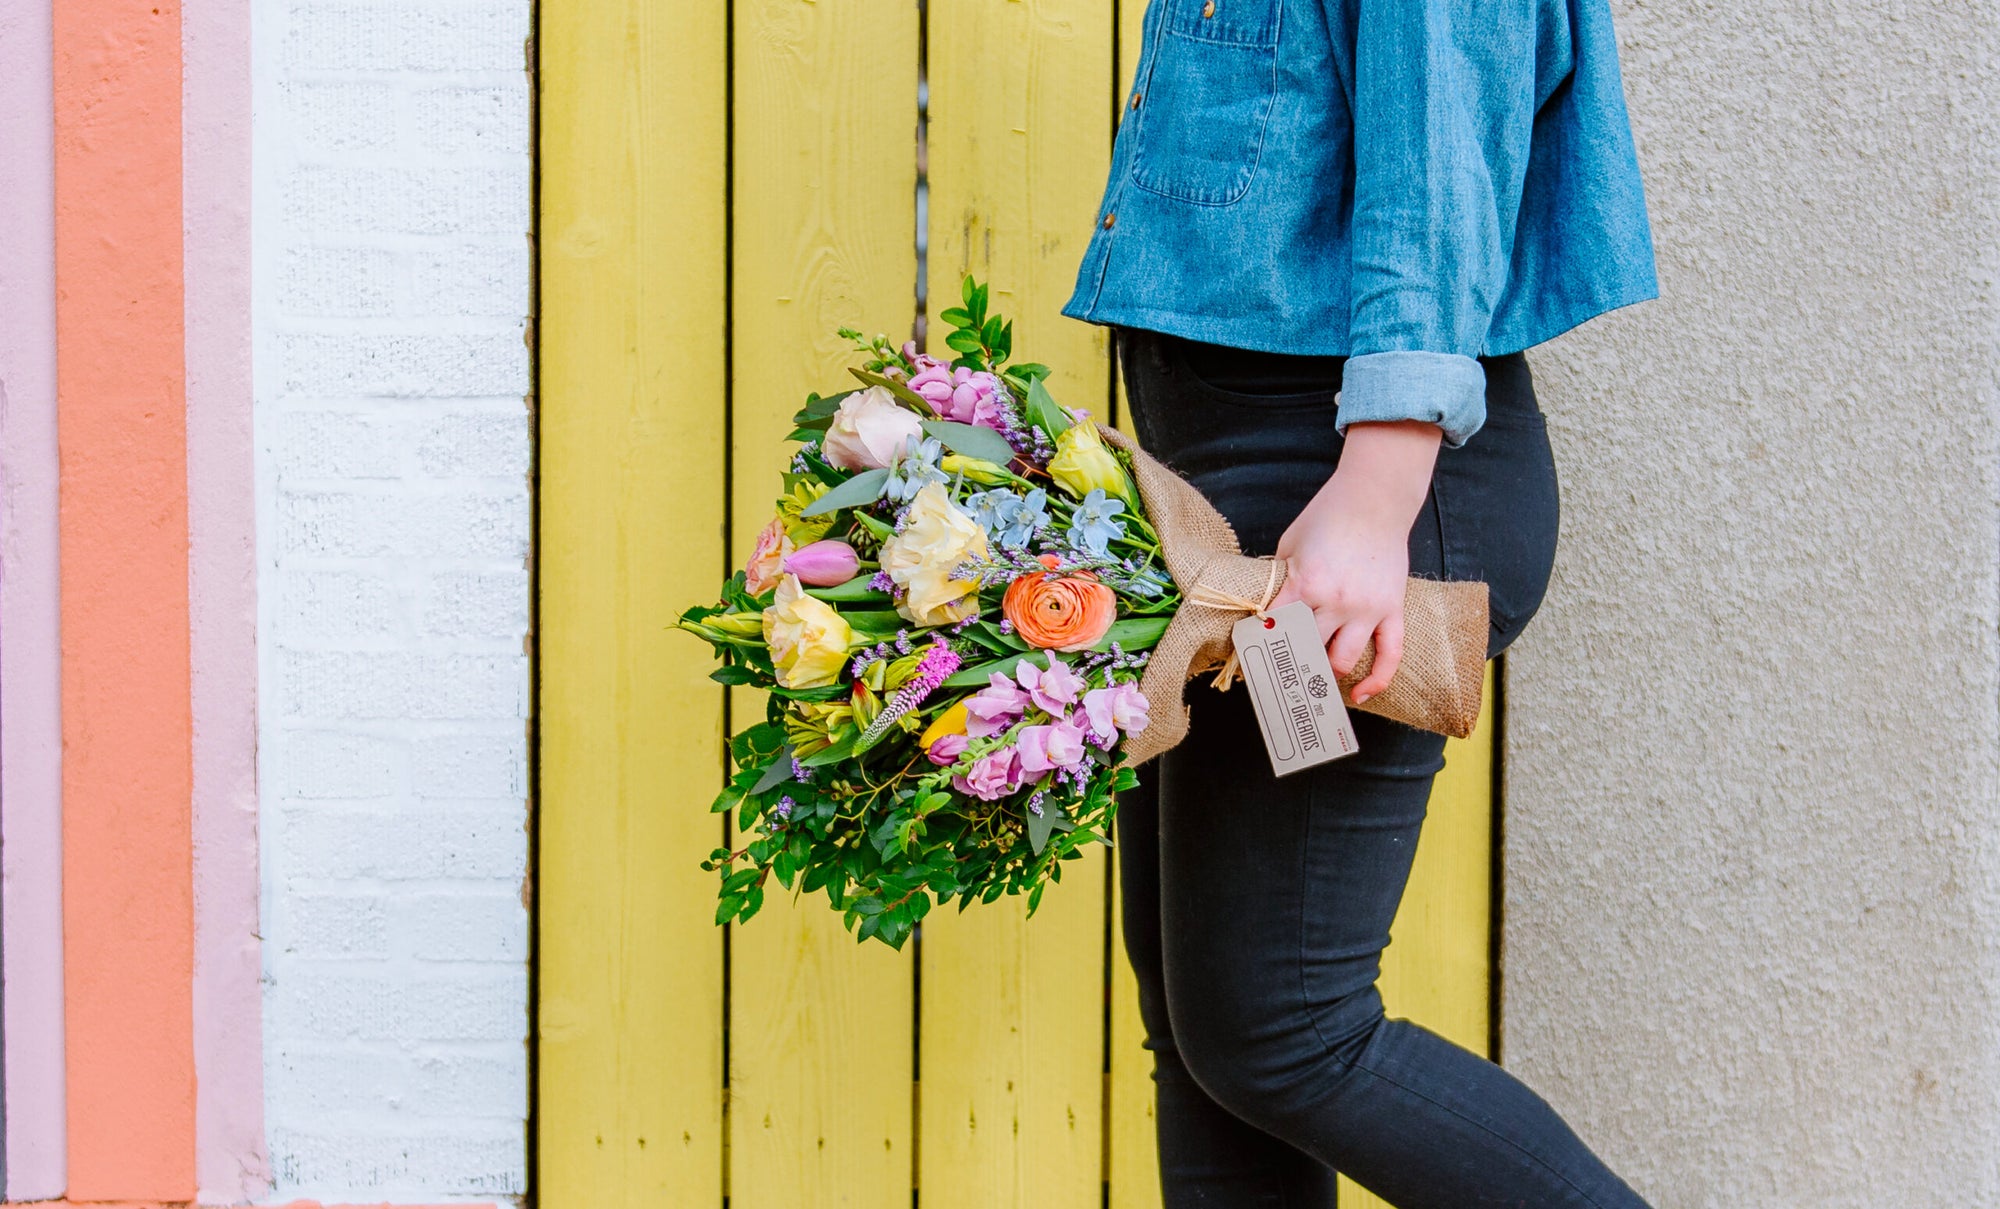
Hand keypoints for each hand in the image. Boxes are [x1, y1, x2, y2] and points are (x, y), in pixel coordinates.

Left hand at [1269, 420, 1441, 702]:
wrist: (1374, 499)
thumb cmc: (1327, 517)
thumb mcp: (1289, 544)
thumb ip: (1279, 579)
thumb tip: (1265, 611)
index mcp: (1305, 584)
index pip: (1275, 629)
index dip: (1260, 646)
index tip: (1251, 659)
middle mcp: (1336, 602)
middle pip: (1307, 651)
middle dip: (1290, 665)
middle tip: (1279, 677)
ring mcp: (1367, 609)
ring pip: (1343, 661)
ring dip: (1325, 673)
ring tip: (1313, 678)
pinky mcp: (1392, 610)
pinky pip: (1390, 655)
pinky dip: (1377, 680)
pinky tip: (1361, 695)